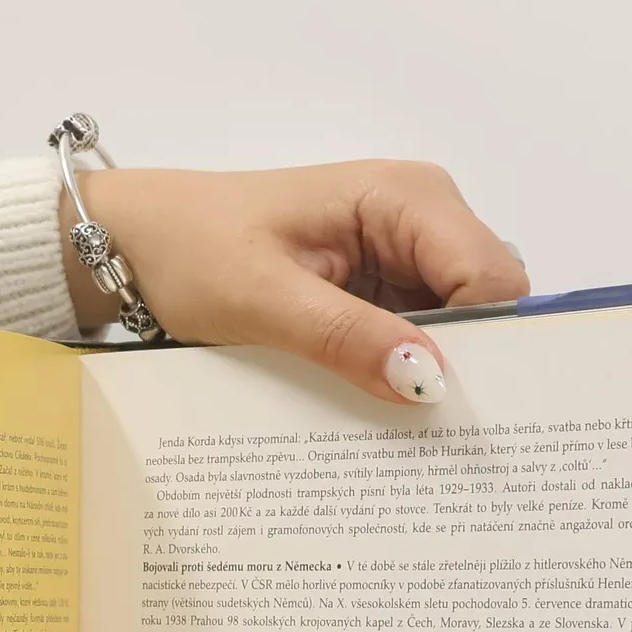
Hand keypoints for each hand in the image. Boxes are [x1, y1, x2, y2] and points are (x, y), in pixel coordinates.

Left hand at [61, 161, 528, 405]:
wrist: (139, 245)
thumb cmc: (192, 250)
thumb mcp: (264, 300)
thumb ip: (348, 338)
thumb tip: (426, 379)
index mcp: (406, 197)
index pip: (492, 277)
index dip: (488, 345)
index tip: (455, 409)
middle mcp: (421, 218)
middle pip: (489, 304)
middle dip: (468, 366)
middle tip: (433, 435)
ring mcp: (404, 257)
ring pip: (459, 330)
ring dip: (435, 378)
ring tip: (403, 430)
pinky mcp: (382, 291)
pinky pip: (419, 340)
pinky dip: (406, 377)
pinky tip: (381, 410)